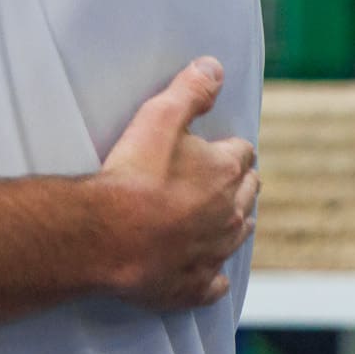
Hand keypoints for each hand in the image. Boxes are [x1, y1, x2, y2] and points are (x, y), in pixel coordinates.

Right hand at [96, 58, 257, 309]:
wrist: (106, 235)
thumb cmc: (131, 174)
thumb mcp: (159, 117)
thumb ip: (190, 90)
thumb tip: (215, 67)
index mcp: (226, 172)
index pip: (242, 152)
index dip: (228, 148)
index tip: (216, 147)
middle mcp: (230, 214)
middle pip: (248, 194)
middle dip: (238, 184)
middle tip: (218, 179)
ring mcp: (214, 253)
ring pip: (238, 236)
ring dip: (231, 224)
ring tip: (216, 218)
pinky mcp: (194, 286)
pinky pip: (215, 284)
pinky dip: (212, 276)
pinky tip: (205, 272)